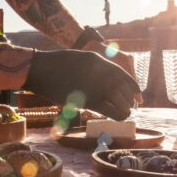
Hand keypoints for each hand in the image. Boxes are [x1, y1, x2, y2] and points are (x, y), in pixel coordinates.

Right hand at [22, 50, 140, 119]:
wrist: (38, 68)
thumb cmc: (55, 64)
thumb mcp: (79, 59)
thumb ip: (93, 67)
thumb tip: (105, 80)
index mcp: (97, 60)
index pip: (122, 75)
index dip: (132, 86)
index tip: (138, 95)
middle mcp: (97, 71)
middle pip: (121, 88)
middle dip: (129, 99)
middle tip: (132, 106)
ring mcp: (91, 85)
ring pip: (117, 99)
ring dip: (125, 107)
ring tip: (127, 113)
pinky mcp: (84, 99)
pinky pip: (107, 109)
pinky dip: (117, 114)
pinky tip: (120, 117)